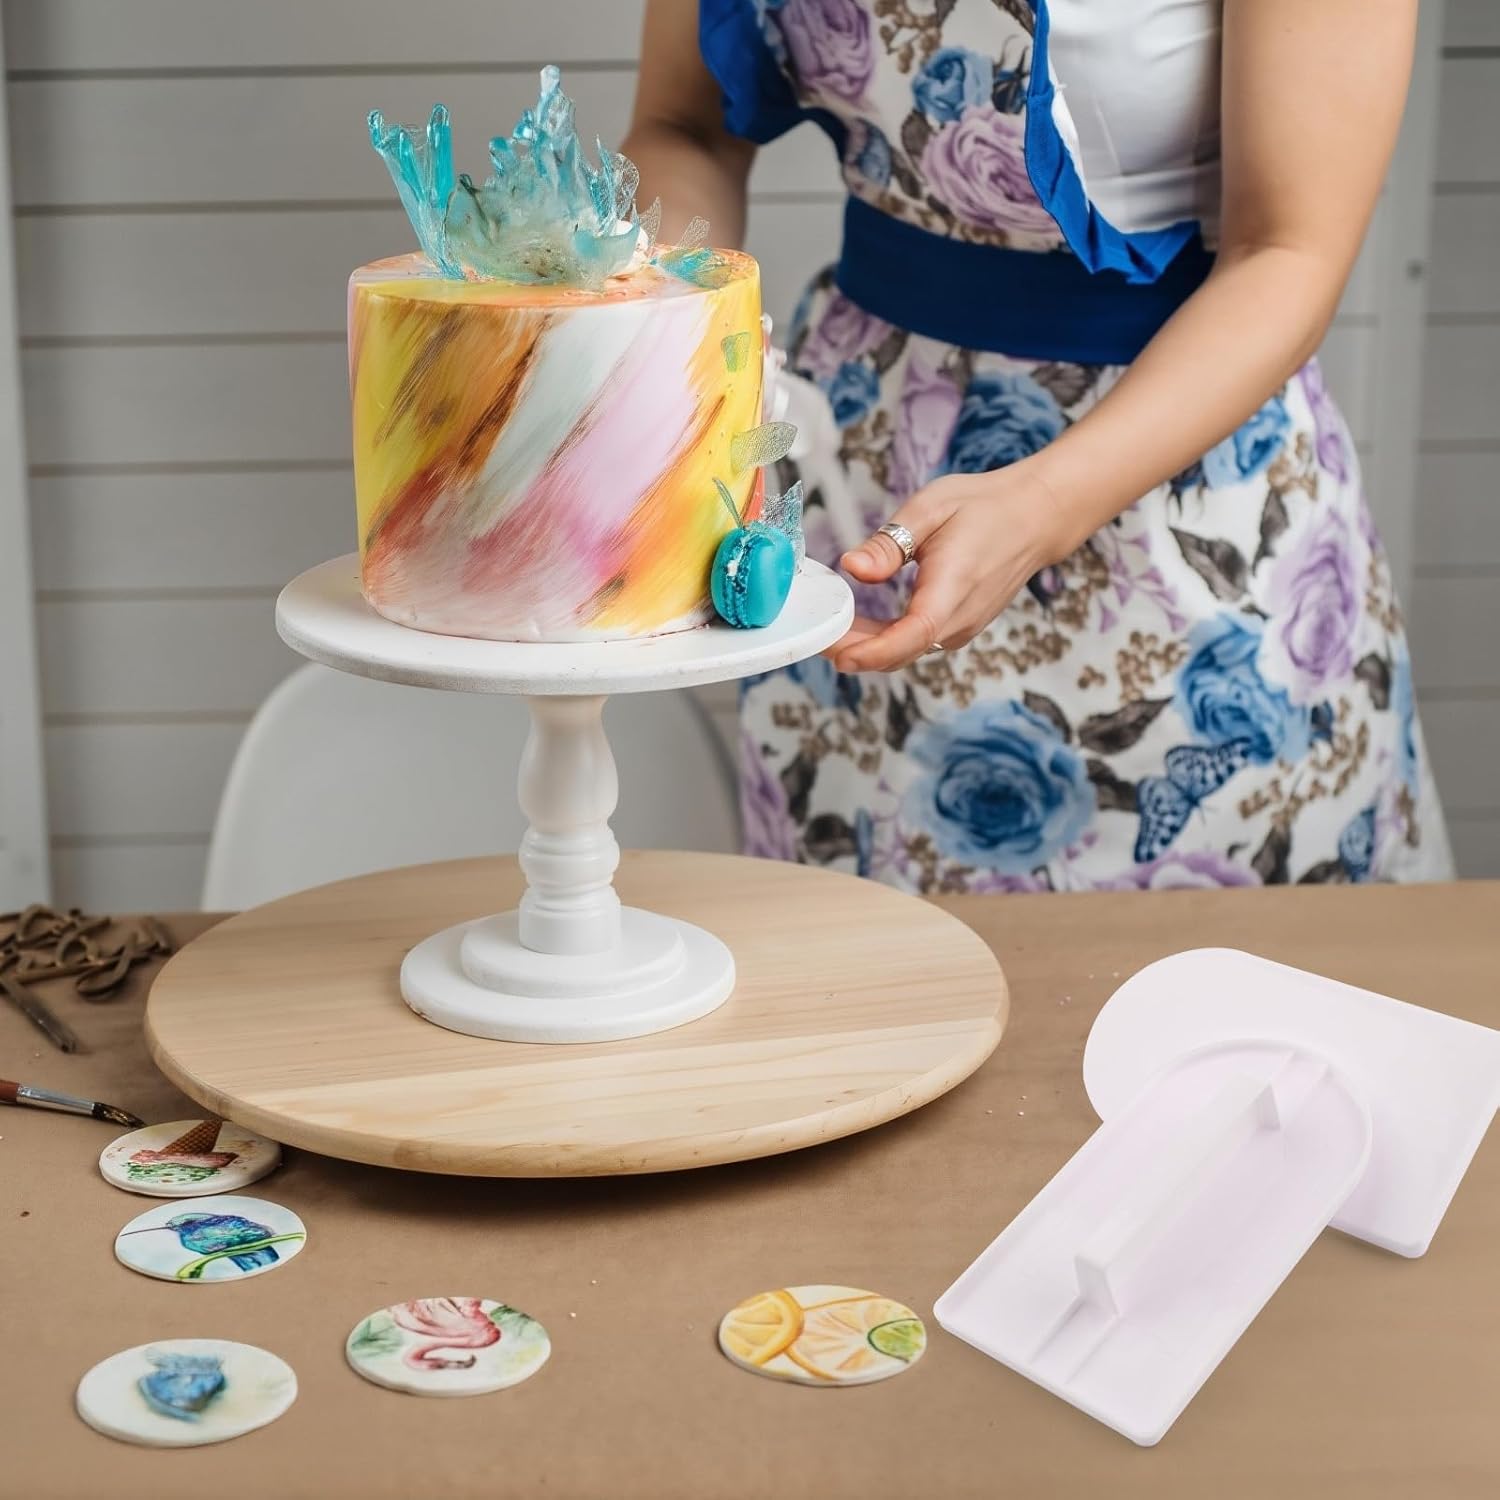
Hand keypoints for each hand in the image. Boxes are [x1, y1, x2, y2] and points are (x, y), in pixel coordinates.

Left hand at [827, 461, 1075, 673]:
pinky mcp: (959, 627)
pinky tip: (858, 624)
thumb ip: (889, 544)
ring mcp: (961, 628)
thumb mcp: (929, 509)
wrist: (1035, 516)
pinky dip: (885, 640)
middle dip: (853, 650)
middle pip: (899, 652)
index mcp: (952, 589)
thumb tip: (852, 566)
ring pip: (906, 650)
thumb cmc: (984, 507)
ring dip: (867, 646)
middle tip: (813, 635)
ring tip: (829, 628)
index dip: (871, 652)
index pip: (910, 636)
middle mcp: (959, 619)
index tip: (837, 655)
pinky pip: (916, 642)